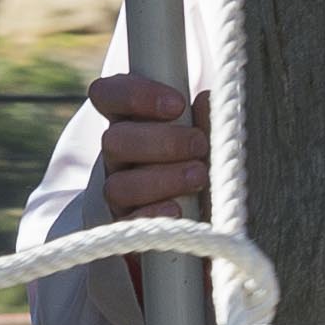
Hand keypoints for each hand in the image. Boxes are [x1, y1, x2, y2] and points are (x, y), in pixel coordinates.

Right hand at [83, 72, 204, 224]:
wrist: (217, 223)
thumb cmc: (211, 168)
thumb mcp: (214, 140)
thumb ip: (209, 120)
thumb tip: (208, 100)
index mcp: (132, 124)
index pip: (107, 96)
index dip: (134, 95)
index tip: (177, 104)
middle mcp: (119, 157)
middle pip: (113, 140)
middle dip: (162, 141)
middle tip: (199, 144)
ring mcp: (119, 194)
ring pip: (118, 184)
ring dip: (162, 178)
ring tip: (199, 176)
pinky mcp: (127, 229)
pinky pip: (126, 224)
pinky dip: (152, 214)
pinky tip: (178, 208)